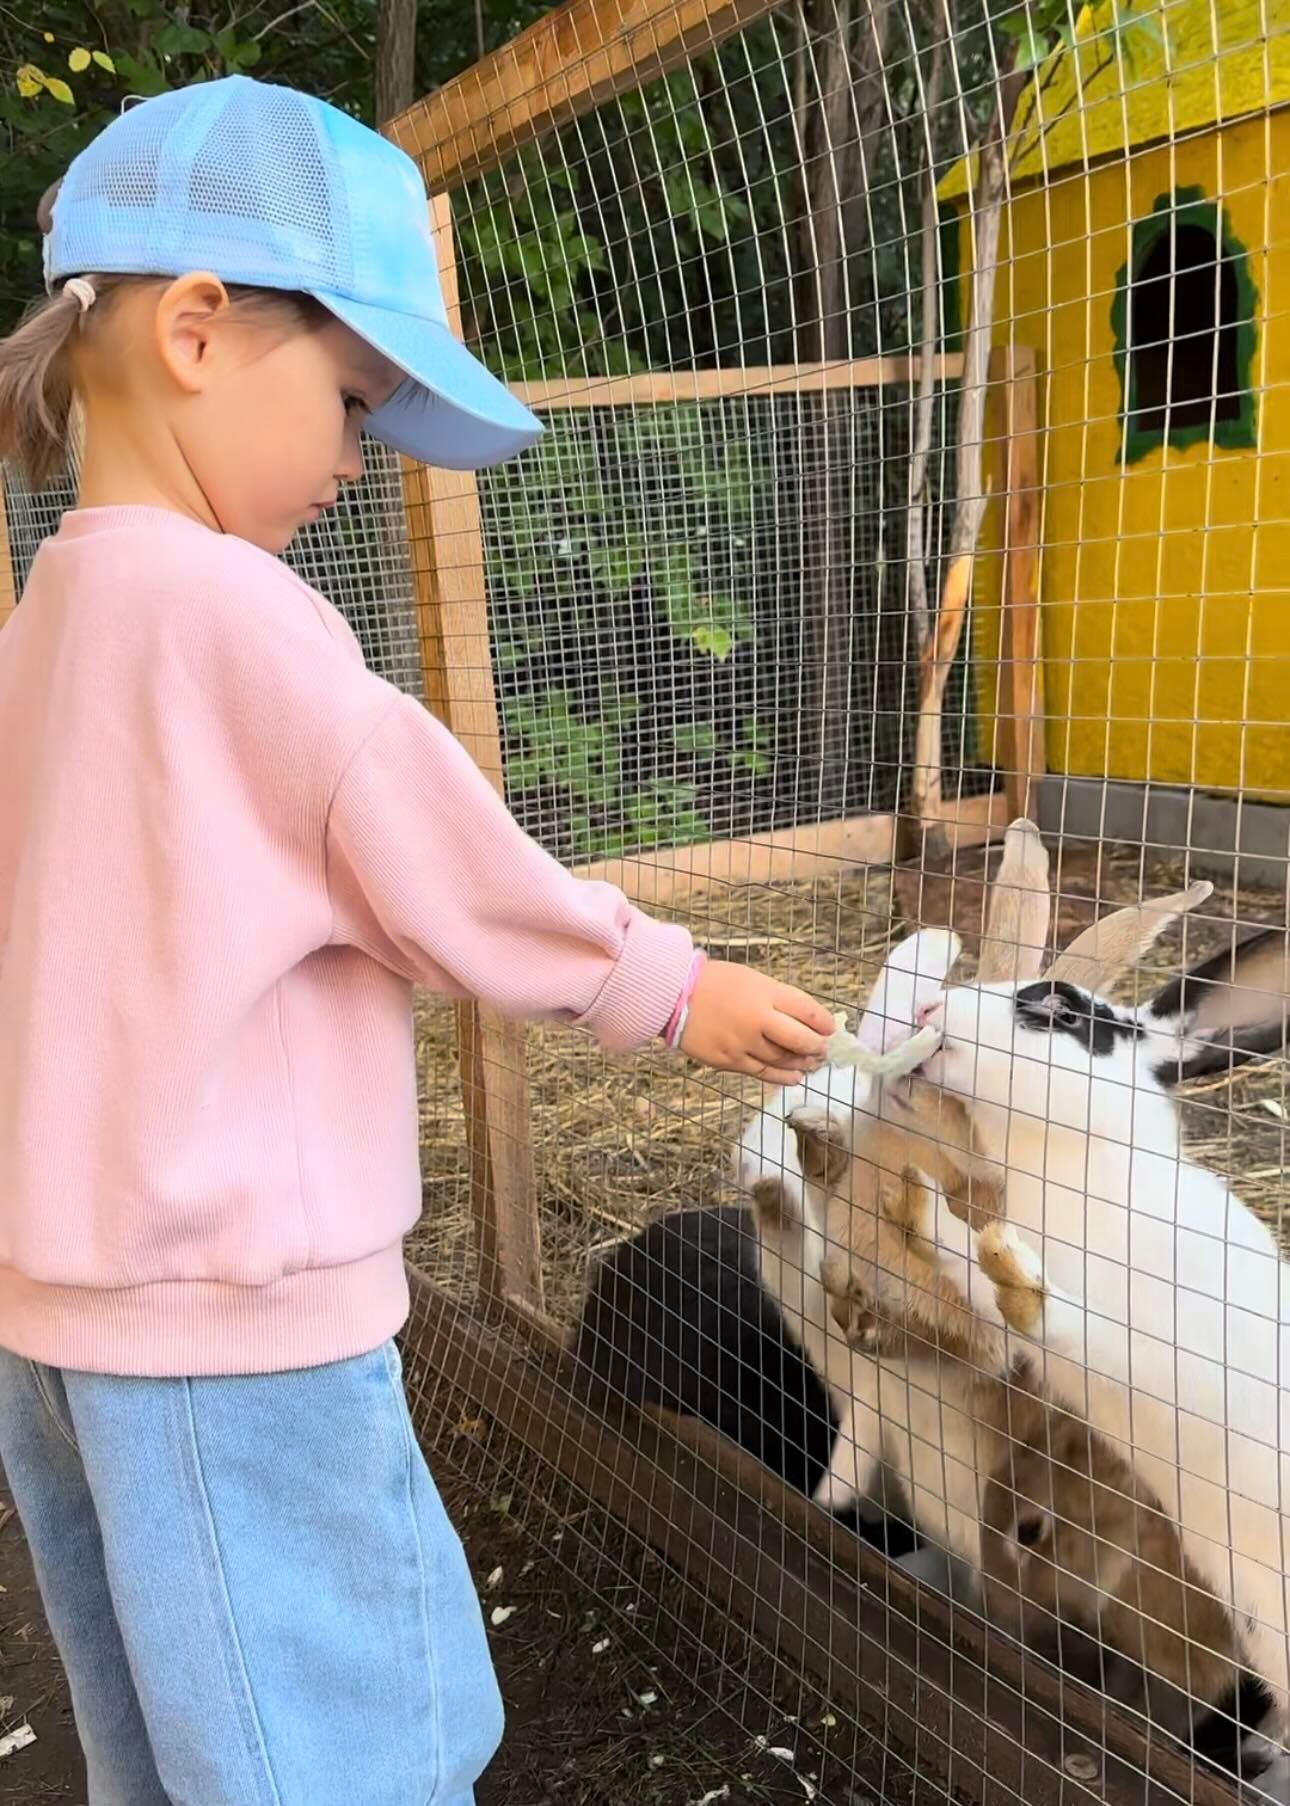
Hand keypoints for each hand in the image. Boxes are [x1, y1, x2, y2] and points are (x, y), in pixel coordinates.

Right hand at [679, 960, 833, 1083]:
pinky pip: (761, 1072)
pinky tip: (793, 1078)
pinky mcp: (729, 1060)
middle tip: (821, 1048)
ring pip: (782, 1059)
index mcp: (765, 993)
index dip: (824, 1022)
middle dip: (816, 1046)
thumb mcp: (750, 978)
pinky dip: (781, 1077)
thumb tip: (803, 1017)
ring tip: (809, 1062)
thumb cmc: (712, 982)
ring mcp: (743, 1042)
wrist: (673, 996)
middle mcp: (758, 1019)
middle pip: (800, 1039)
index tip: (830, 1028)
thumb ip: (776, 997)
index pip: (807, 1010)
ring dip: (801, 1063)